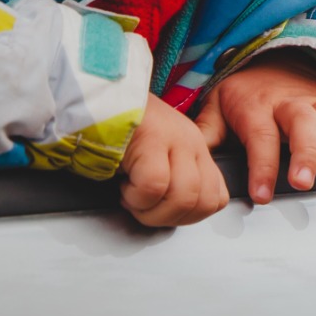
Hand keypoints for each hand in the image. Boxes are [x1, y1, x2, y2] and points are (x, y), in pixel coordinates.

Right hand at [120, 94, 230, 226]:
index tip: (161, 210)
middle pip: (203, 202)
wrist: (99, 97)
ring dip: (151, 210)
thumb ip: (174, 181)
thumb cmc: (121, 132)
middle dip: (168, 218)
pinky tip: (124, 185)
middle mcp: (192, 143)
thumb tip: (174, 214)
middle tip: (143, 207)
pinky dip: (136, 197)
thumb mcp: (157, 157)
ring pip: (184, 197)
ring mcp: (176, 139)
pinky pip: (154, 186)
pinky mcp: (152, 138)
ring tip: (131, 196)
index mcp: (197, 149)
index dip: (188, 217)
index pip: (217, 199)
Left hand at [194, 56, 315, 205]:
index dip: (262, 167)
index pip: (260, 135)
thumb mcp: (217, 105)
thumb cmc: (244, 94)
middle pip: (302, 123)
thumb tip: (189, 159)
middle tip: (302, 182)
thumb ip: (206, 132)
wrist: (276, 61)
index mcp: (256, 104)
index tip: (261, 195)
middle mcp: (290, 102)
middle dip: (305, 153)